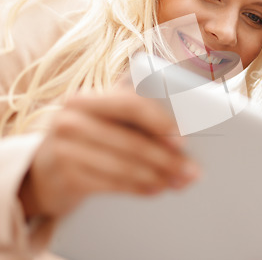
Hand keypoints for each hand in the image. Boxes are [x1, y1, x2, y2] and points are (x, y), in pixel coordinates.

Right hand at [18, 87, 198, 218]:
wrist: (43, 172)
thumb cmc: (88, 139)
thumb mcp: (104, 121)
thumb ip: (135, 120)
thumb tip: (182, 142)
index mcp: (87, 98)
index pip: (131, 104)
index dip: (161, 121)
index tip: (184, 139)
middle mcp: (71, 119)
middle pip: (132, 140)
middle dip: (167, 158)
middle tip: (191, 171)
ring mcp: (64, 149)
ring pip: (125, 165)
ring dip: (158, 176)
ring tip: (179, 182)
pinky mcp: (66, 177)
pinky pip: (113, 184)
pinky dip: (139, 188)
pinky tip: (156, 189)